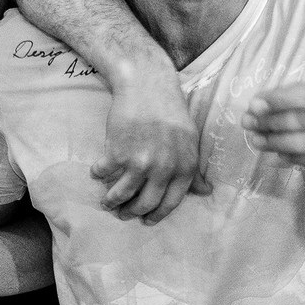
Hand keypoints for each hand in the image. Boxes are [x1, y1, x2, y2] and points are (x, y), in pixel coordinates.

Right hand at [92, 72, 211, 223]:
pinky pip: (103, 174)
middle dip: (131, 213)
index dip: (157, 215)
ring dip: (111, 201)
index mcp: (185, 167)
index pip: (170, 203)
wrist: (147, 84)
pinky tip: (97, 172)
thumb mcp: (190, 140)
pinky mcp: (117, 152)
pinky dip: (98, 175)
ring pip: (121, 195)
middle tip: (123, 214)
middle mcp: (164, 168)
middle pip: (144, 204)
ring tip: (106, 202)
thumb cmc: (170, 111)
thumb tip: (206, 192)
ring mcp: (140, 162)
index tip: (146, 220)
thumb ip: (194, 170)